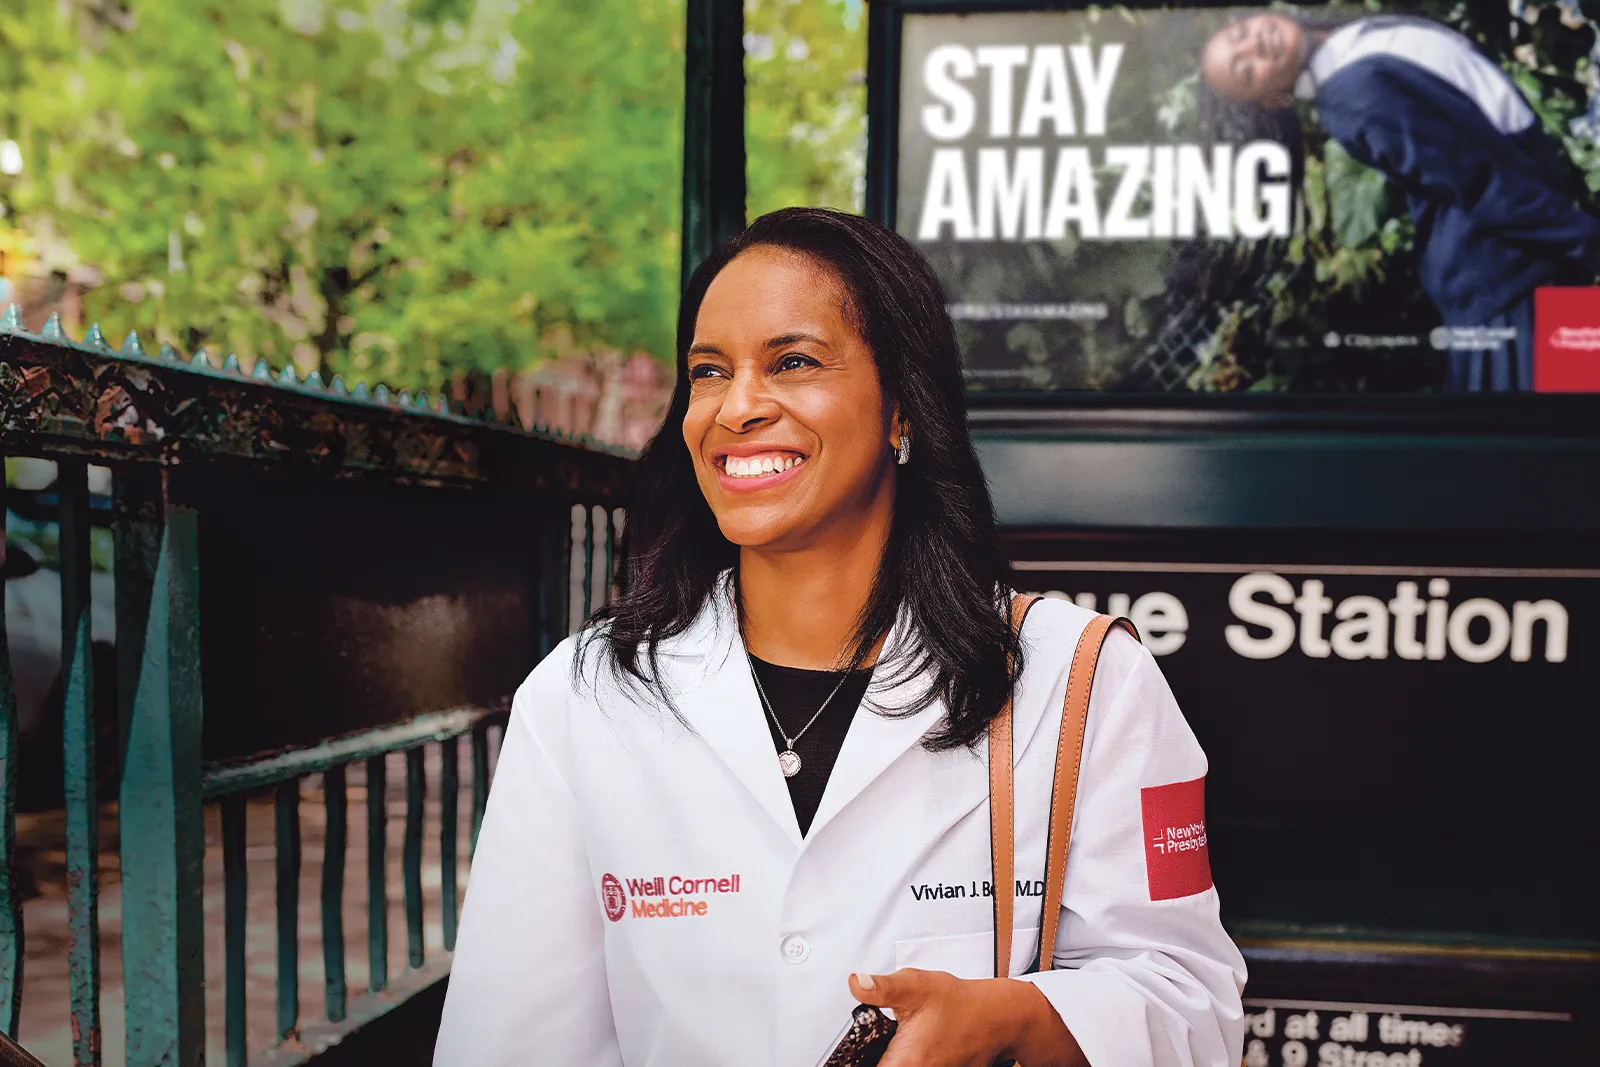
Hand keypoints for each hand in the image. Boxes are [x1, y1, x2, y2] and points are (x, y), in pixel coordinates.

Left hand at [848, 969, 1086, 1066]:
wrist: (997, 1016)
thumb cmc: (959, 1003)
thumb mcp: (915, 986)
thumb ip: (881, 988)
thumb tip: (856, 983)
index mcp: (904, 1063)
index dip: (856, 1061)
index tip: (850, 1053)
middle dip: (874, 1056)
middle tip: (879, 1038)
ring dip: (892, 1057)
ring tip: (904, 1038)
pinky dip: (908, 1058)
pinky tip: (913, 1043)